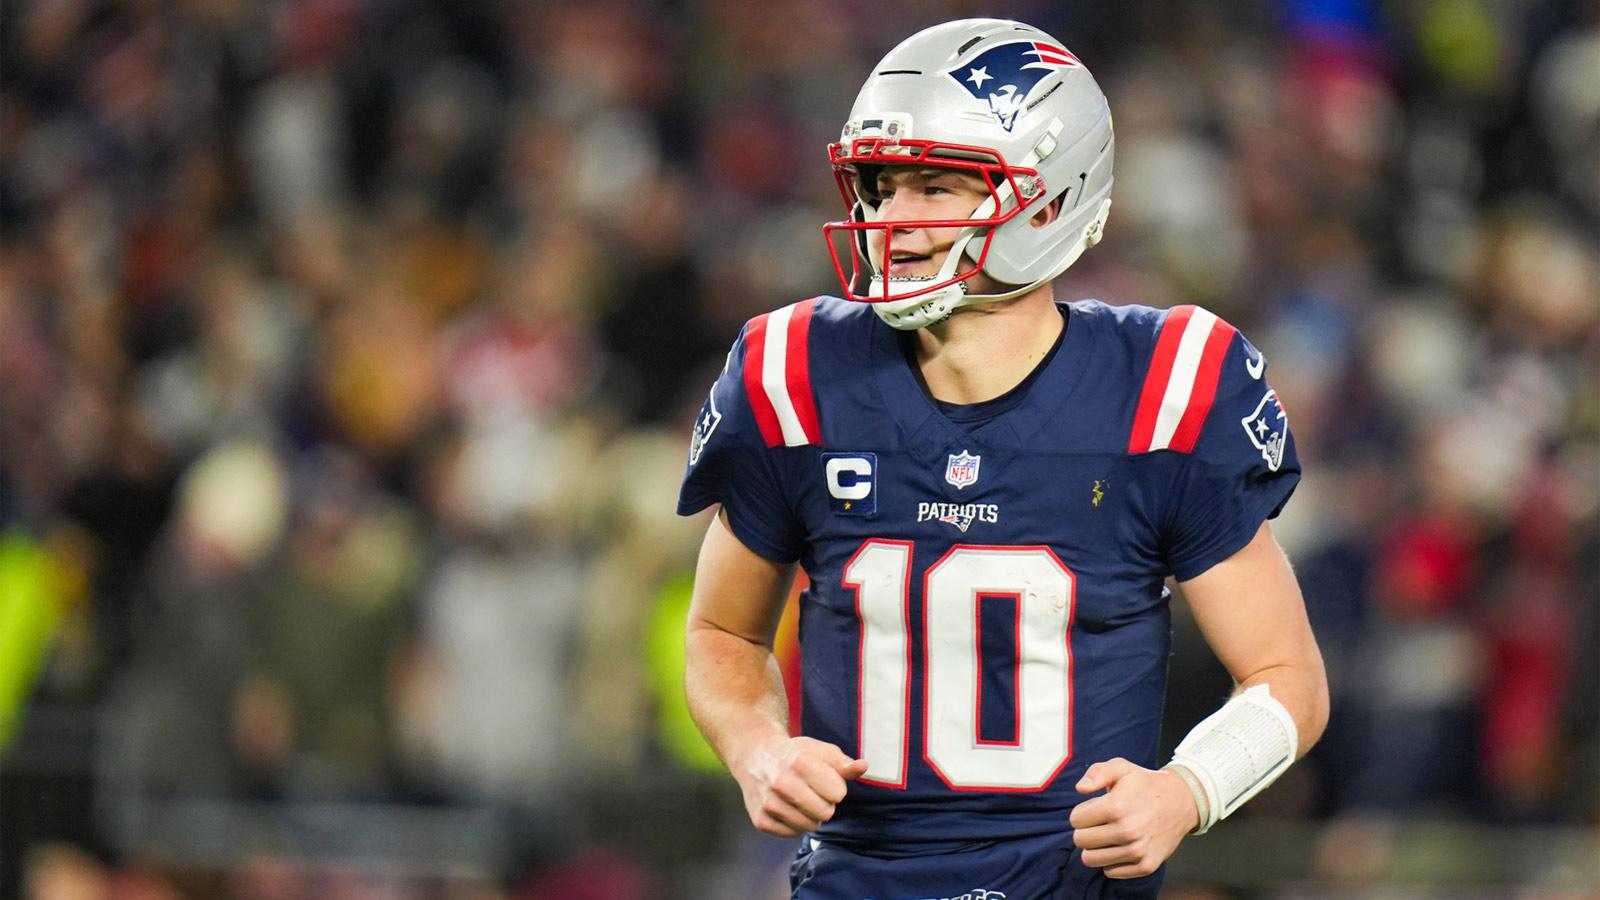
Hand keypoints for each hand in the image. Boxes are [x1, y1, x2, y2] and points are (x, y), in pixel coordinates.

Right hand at [733, 736, 868, 836]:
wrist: (756, 757)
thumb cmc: (796, 754)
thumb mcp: (820, 751)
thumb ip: (843, 763)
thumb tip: (862, 767)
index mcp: (801, 763)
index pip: (838, 794)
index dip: (835, 787)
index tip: (823, 779)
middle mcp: (782, 783)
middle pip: (826, 813)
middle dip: (824, 803)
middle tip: (812, 791)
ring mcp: (770, 803)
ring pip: (810, 826)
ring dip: (810, 815)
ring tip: (800, 799)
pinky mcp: (761, 820)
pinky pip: (793, 834)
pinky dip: (794, 824)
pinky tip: (788, 807)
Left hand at [1069, 758, 1199, 878]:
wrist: (1181, 802)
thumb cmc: (1146, 784)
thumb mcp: (1121, 768)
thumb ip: (1097, 773)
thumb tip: (1080, 788)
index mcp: (1116, 807)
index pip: (1076, 819)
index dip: (1082, 813)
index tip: (1095, 809)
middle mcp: (1127, 831)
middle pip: (1080, 840)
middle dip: (1085, 830)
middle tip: (1100, 823)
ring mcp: (1137, 851)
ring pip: (1091, 859)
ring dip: (1095, 847)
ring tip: (1107, 835)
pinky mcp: (1146, 866)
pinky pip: (1110, 872)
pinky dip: (1111, 861)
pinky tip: (1121, 847)